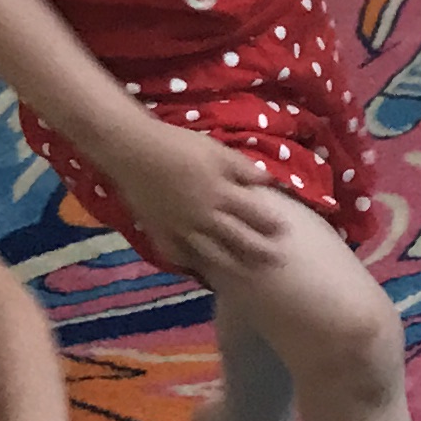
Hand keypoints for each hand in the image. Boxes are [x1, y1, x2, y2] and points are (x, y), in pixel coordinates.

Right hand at [120, 122, 295, 276]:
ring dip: (231, 265)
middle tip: (277, 262)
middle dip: (259, 252)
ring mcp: (181, 230)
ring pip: (211, 254)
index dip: (272, 224)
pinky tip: (197, 269)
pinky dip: (189, 263)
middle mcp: (205, 218)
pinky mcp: (160, 232)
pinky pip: (177, 254)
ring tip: (245, 274)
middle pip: (237, 239)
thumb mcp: (217, 151)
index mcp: (221, 195)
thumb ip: (243, 169)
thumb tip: (270, 182)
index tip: (287, 233)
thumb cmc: (178, 146)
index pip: (254, 214)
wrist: (134, 152)